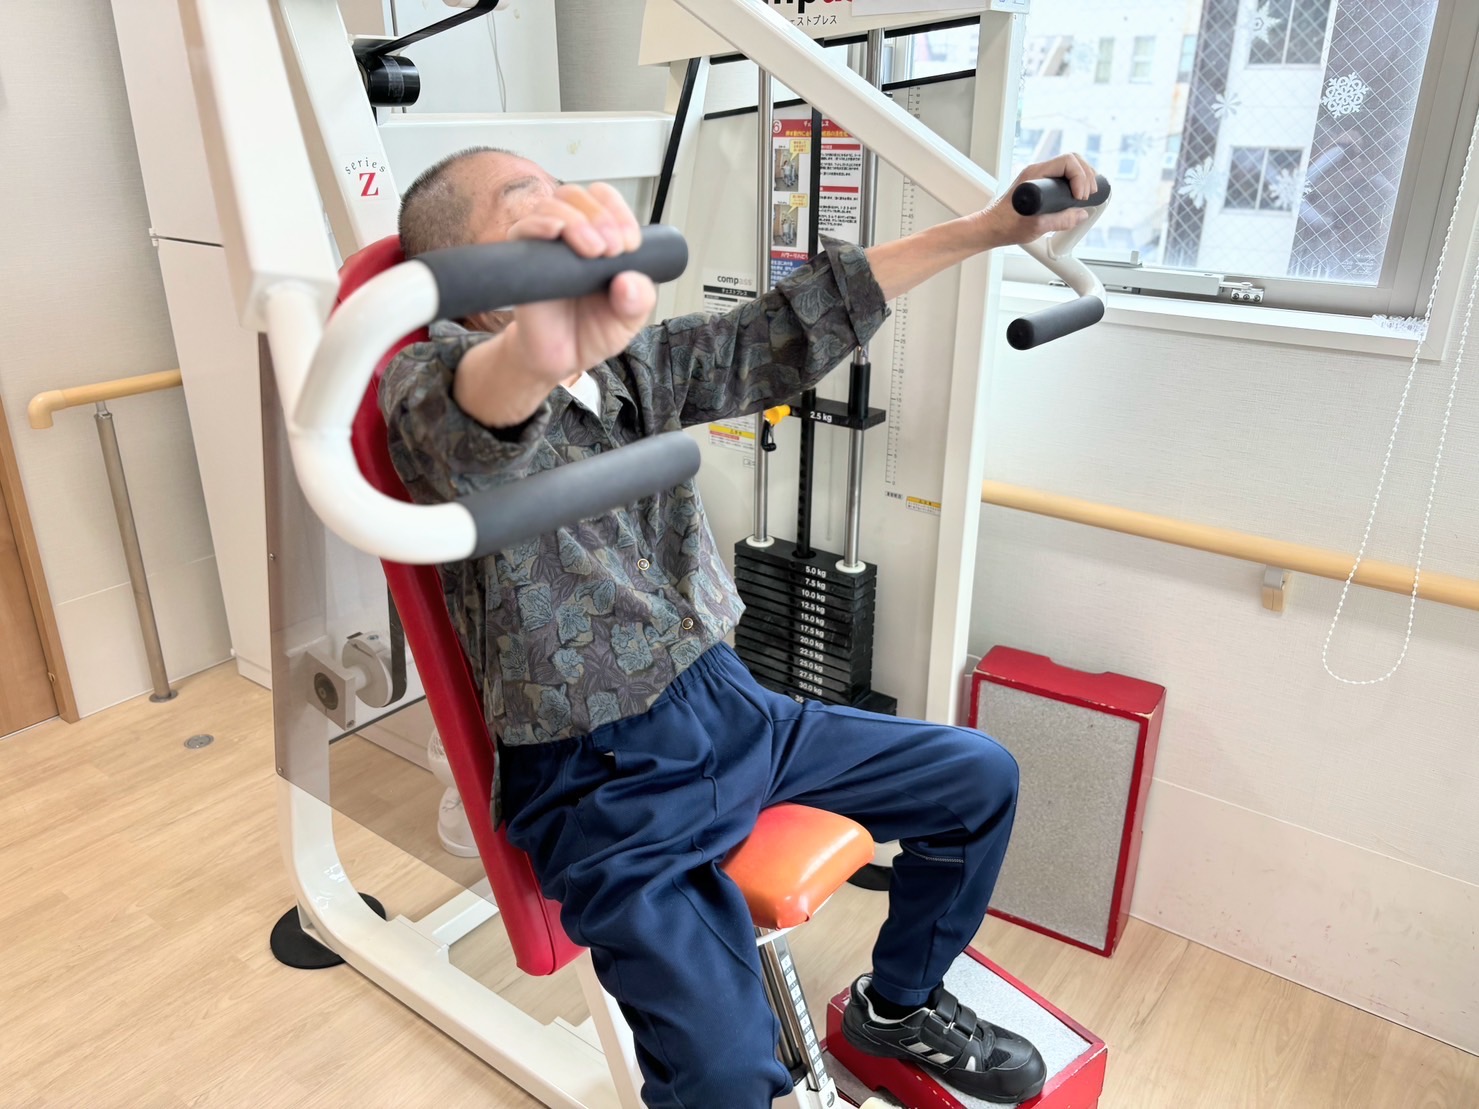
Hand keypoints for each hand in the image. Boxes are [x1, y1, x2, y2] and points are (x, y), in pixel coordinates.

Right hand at [454, 183, 657, 428]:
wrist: (558, 358)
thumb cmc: (591, 332)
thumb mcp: (628, 320)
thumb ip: (638, 301)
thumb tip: (628, 281)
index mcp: (601, 239)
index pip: (606, 200)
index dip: (620, 213)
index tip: (630, 245)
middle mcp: (571, 235)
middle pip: (578, 195)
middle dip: (600, 216)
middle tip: (612, 249)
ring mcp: (546, 245)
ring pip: (554, 205)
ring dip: (577, 220)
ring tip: (592, 251)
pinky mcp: (523, 260)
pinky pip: (523, 228)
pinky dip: (540, 224)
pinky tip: (555, 232)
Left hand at [972, 154, 1098, 248]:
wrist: (989, 228)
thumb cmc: (1004, 226)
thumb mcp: (1036, 227)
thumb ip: (1061, 221)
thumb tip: (1081, 214)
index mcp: (1034, 175)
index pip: (1067, 161)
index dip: (1080, 177)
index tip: (1080, 198)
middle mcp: (1037, 171)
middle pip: (1072, 160)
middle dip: (1086, 176)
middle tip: (1089, 196)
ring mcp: (1038, 177)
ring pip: (1069, 166)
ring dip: (1083, 178)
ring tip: (1087, 196)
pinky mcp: (1040, 185)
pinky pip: (1063, 176)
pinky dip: (1075, 183)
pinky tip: (1079, 195)